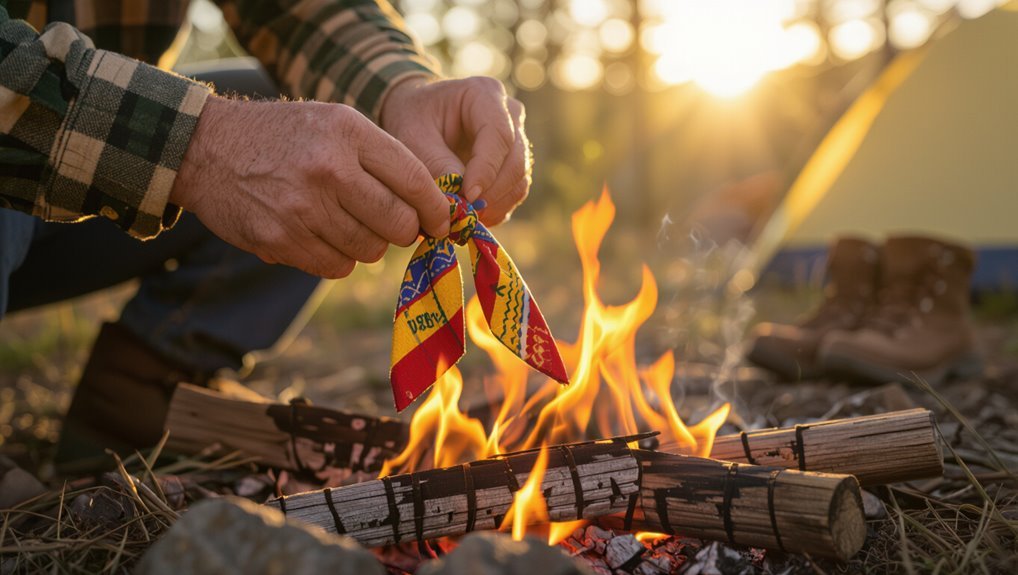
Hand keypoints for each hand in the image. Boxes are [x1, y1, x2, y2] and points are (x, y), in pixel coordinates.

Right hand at [170, 96, 449, 278]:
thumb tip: (431, 209)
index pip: (414, 181)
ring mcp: (303, 208)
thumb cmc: (284, 136)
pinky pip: (337, 266)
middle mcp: (328, 169)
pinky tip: (322, 235)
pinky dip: (338, 257)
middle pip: (398, 224)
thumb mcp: (335, 123)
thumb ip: (382, 158)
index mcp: (348, 133)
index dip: (435, 209)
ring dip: (369, 244)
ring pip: (370, 251)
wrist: (206, 149)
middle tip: (396, 225)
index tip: (440, 220)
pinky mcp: (281, 240)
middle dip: (405, 231)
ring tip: (349, 223)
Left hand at [380, 77, 531, 225]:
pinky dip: (497, 209)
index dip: (487, 169)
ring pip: (519, 180)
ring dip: (496, 205)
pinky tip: (473, 217)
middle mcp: (510, 113)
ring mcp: (517, 139)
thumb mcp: (413, 135)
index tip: (468, 196)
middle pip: (516, 160)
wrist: (420, 117)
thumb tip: (462, 197)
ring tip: (466, 218)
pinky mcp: (515, 163)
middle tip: (465, 214)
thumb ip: (435, 162)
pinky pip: (515, 191)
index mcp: (484, 94)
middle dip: (492, 193)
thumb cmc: (415, 119)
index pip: (499, 135)